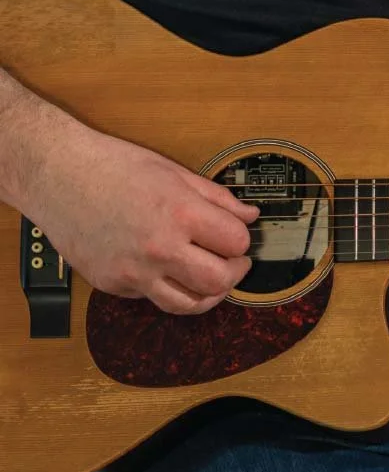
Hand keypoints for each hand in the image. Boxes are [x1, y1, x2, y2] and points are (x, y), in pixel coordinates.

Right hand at [26, 120, 258, 315]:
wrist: (57, 176)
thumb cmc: (111, 166)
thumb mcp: (173, 171)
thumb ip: (216, 198)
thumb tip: (248, 215)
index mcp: (179, 213)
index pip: (236, 242)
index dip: (243, 239)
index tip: (238, 235)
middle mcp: (159, 248)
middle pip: (218, 281)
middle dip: (235, 273)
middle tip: (234, 262)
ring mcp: (134, 272)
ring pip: (188, 305)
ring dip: (208, 294)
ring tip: (210, 277)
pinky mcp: (113, 285)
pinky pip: (152, 298)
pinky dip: (167, 289)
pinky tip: (169, 271)